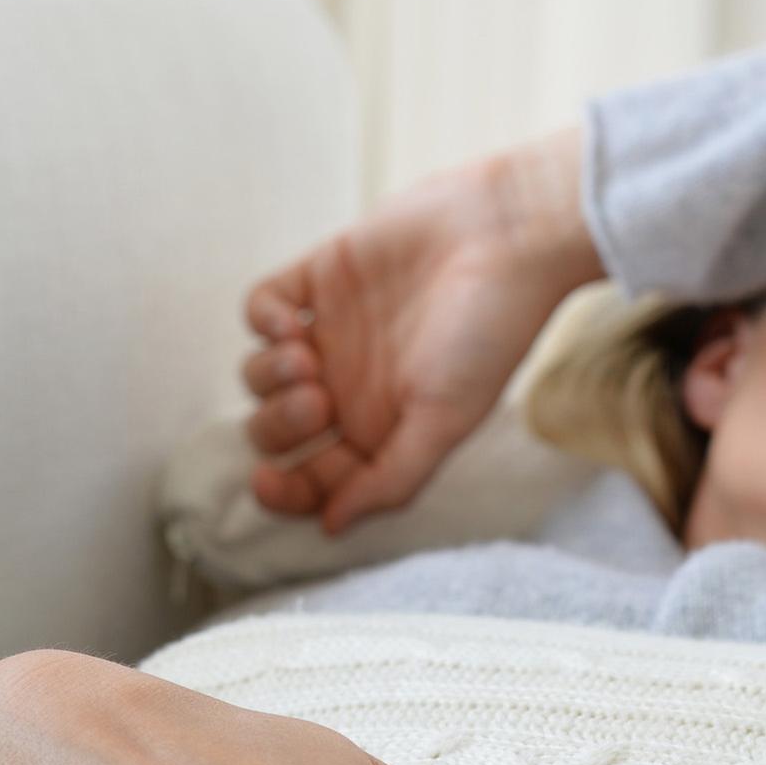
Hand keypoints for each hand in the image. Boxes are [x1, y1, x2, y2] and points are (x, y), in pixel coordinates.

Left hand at [241, 127, 603, 535]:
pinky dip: (261, 321)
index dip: (284, 490)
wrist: (507, 237)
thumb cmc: (488, 333)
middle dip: (279, 427)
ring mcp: (332, 332)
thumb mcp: (446, 421)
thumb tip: (332, 526)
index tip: (271, 482)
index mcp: (382, 430)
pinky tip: (292, 323)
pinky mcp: (321, 278)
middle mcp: (352, 387)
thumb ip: (391, 480)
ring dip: (267, 377)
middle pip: (274, 431)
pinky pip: (261, 307)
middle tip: (317, 402)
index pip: (313, 478)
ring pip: (258, 374)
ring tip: (307, 359)